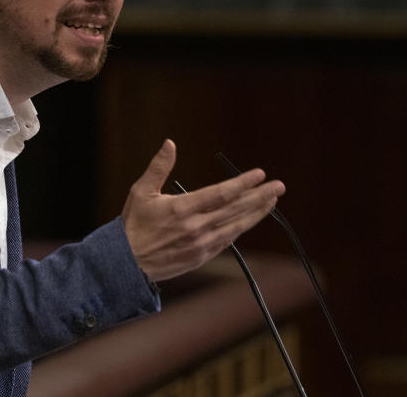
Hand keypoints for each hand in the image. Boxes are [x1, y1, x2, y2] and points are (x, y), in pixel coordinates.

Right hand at [122, 139, 284, 281]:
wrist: (127, 264)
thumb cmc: (133, 224)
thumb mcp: (141, 191)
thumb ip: (158, 167)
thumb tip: (170, 143)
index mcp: (182, 209)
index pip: (221, 194)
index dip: (242, 183)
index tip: (259, 174)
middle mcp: (196, 227)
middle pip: (235, 209)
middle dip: (259, 196)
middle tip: (279, 186)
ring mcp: (201, 244)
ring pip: (236, 226)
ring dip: (256, 212)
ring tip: (272, 201)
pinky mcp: (202, 256)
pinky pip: (228, 240)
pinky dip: (241, 227)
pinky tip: (250, 218)